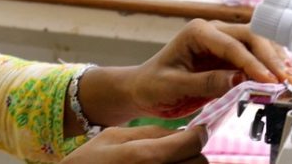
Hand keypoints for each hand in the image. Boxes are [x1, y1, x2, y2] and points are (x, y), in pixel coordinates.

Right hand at [62, 126, 207, 163]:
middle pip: (200, 162)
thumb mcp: (113, 137)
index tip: (196, 131)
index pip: (192, 143)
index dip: (198, 134)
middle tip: (179, 148)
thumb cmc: (91, 162)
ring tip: (168, 161)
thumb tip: (183, 132)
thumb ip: (149, 132)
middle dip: (193, 153)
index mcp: (143, 156)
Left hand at [128, 20, 291, 118]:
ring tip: (290, 79)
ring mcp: (222, 43)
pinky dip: (269, 67)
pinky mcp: (228, 57)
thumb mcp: (175, 85)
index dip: (253, 63)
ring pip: (257, 44)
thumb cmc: (154, 84)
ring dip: (274, 60)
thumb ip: (207, 82)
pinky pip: (253, 58)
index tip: (269, 80)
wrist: (145, 89)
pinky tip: (282, 77)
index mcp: (197, 32)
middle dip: (270, 58)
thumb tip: (240, 80)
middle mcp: (212, 32)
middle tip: (286, 79)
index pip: (232, 44)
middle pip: (251, 37)